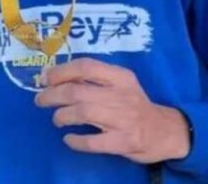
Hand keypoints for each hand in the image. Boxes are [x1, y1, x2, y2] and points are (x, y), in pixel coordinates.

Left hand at [34, 58, 190, 163]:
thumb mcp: (121, 84)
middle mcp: (121, 95)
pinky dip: (76, 141)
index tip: (44, 78)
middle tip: (41, 100)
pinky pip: (93, 142)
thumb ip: (94, 79)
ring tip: (56, 119)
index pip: (86, 66)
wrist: (166, 131)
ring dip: (62, 115)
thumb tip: (53, 76)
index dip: (60, 72)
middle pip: (78, 91)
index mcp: (120, 77)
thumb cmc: (135, 105)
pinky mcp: (124, 142)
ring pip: (83, 112)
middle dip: (52, 95)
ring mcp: (123, 120)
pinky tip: (69, 139)